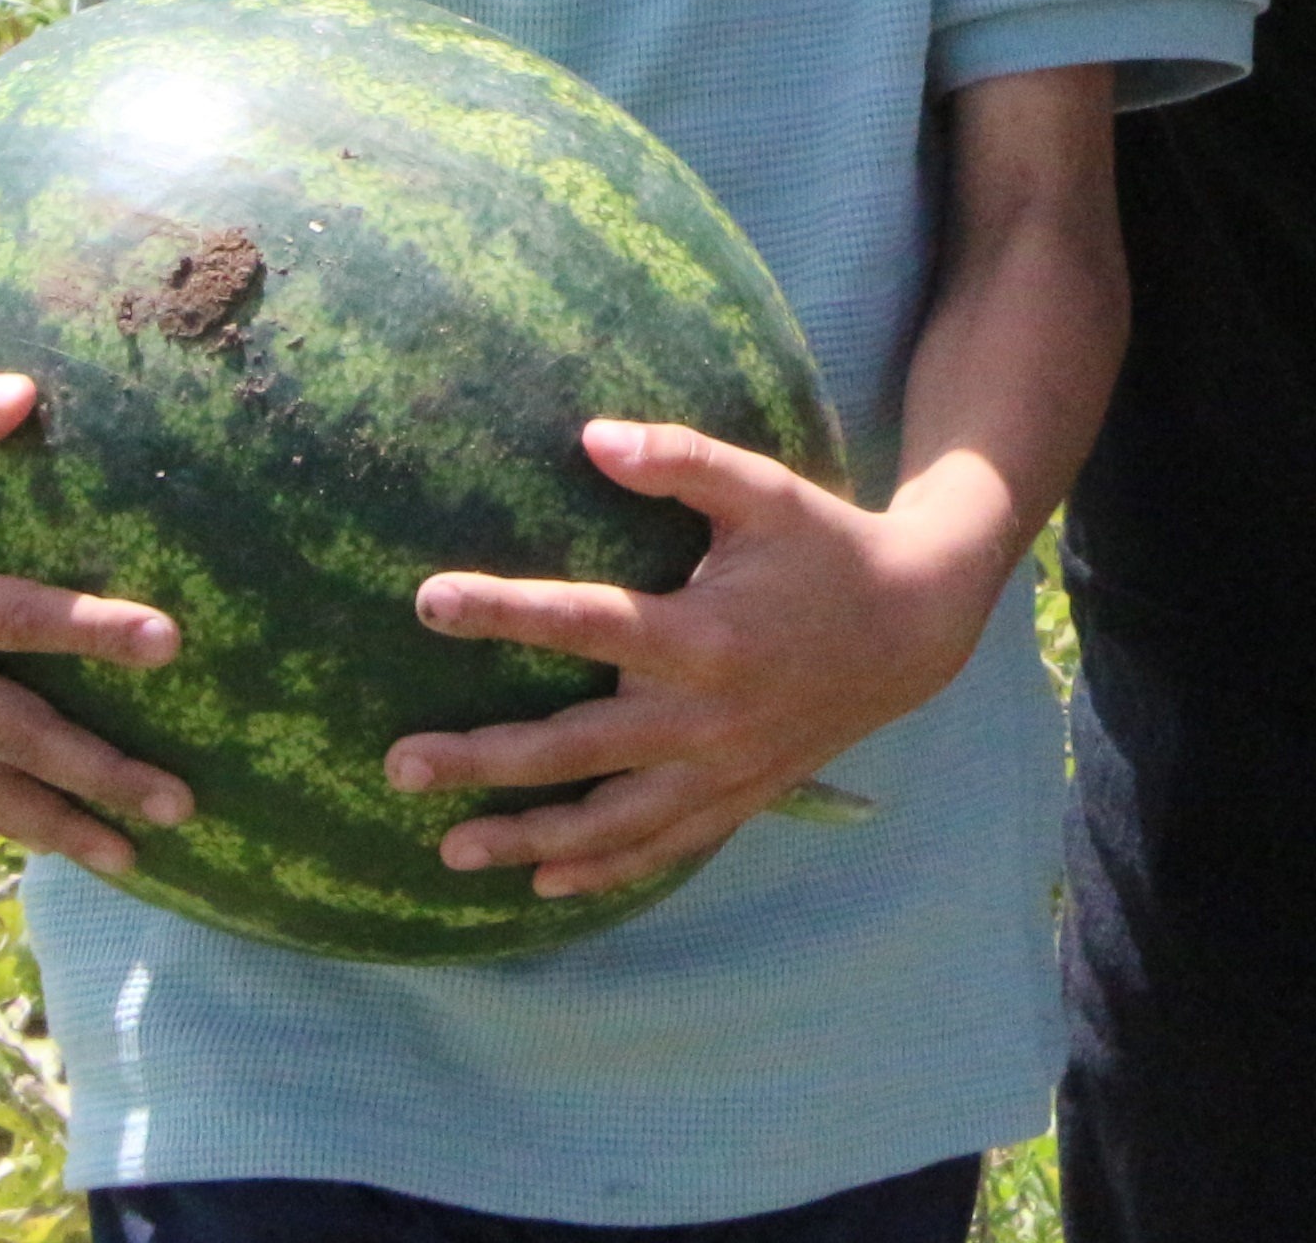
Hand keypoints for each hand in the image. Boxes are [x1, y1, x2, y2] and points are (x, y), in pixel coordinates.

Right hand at [0, 369, 190, 870]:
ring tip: (134, 864)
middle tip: (181, 804)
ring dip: (59, 828)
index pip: (17, 620)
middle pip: (16, 736)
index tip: (170, 640)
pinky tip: (66, 845)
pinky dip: (9, 822)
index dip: (91, 631)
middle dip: (98, 774)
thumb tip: (21, 392)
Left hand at [394, 420, 992, 901]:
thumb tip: (592, 436)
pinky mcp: (739, 796)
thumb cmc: (827, 545)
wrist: (917, 626)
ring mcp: (722, 769)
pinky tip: (544, 880)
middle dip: (482, 760)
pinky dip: (603, 869)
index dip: (504, 611)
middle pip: (575, 748)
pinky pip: (663, 846)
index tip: (426, 600)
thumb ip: (682, 460)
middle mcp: (706, 716)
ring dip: (526, 836)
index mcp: (704, 633)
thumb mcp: (765, 489)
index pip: (586, 622)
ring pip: (610, 820)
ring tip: (449, 848)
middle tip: (397, 766)